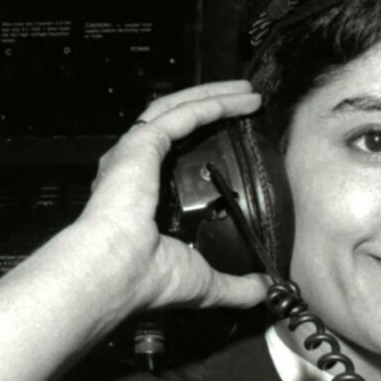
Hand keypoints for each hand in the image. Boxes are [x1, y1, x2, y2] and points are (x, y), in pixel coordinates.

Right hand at [78, 81, 269, 312]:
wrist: (116, 272)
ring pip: (178, 109)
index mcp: (143, 198)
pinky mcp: (141, 144)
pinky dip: (213, 103)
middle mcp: (135, 170)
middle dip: (214, 106)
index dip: (206, 139)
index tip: (238, 135)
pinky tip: (240, 99)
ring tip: (247, 91)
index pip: (175, 156)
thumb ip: (237, 285)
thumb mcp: (205, 282)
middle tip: (247, 100)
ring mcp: (135, 153)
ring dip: (215, 96)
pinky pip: (182, 114)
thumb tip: (265, 289)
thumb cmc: (146, 279)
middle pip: (178, 123)